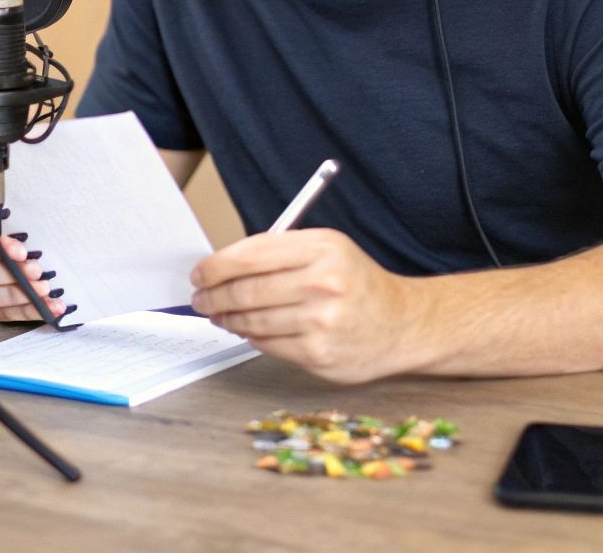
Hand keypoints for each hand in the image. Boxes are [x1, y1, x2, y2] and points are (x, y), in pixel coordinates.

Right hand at [0, 210, 67, 321]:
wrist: (13, 241)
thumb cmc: (10, 225)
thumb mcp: (7, 213)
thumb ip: (8, 216)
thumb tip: (18, 221)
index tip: (20, 251)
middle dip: (12, 274)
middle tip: (37, 271)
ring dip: (22, 295)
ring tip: (45, 289)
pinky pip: (4, 313)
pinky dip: (30, 311)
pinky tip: (50, 307)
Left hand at [189, 228, 423, 384]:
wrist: (402, 324)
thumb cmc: (355, 283)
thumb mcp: (326, 249)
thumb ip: (278, 252)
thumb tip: (221, 266)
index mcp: (322, 249)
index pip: (250, 256)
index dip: (215, 266)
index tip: (200, 273)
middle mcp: (323, 284)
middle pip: (246, 291)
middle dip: (213, 296)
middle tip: (200, 298)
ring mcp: (322, 323)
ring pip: (252, 321)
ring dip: (227, 318)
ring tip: (219, 314)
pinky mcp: (319, 355)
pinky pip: (266, 345)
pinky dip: (250, 337)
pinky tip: (247, 329)